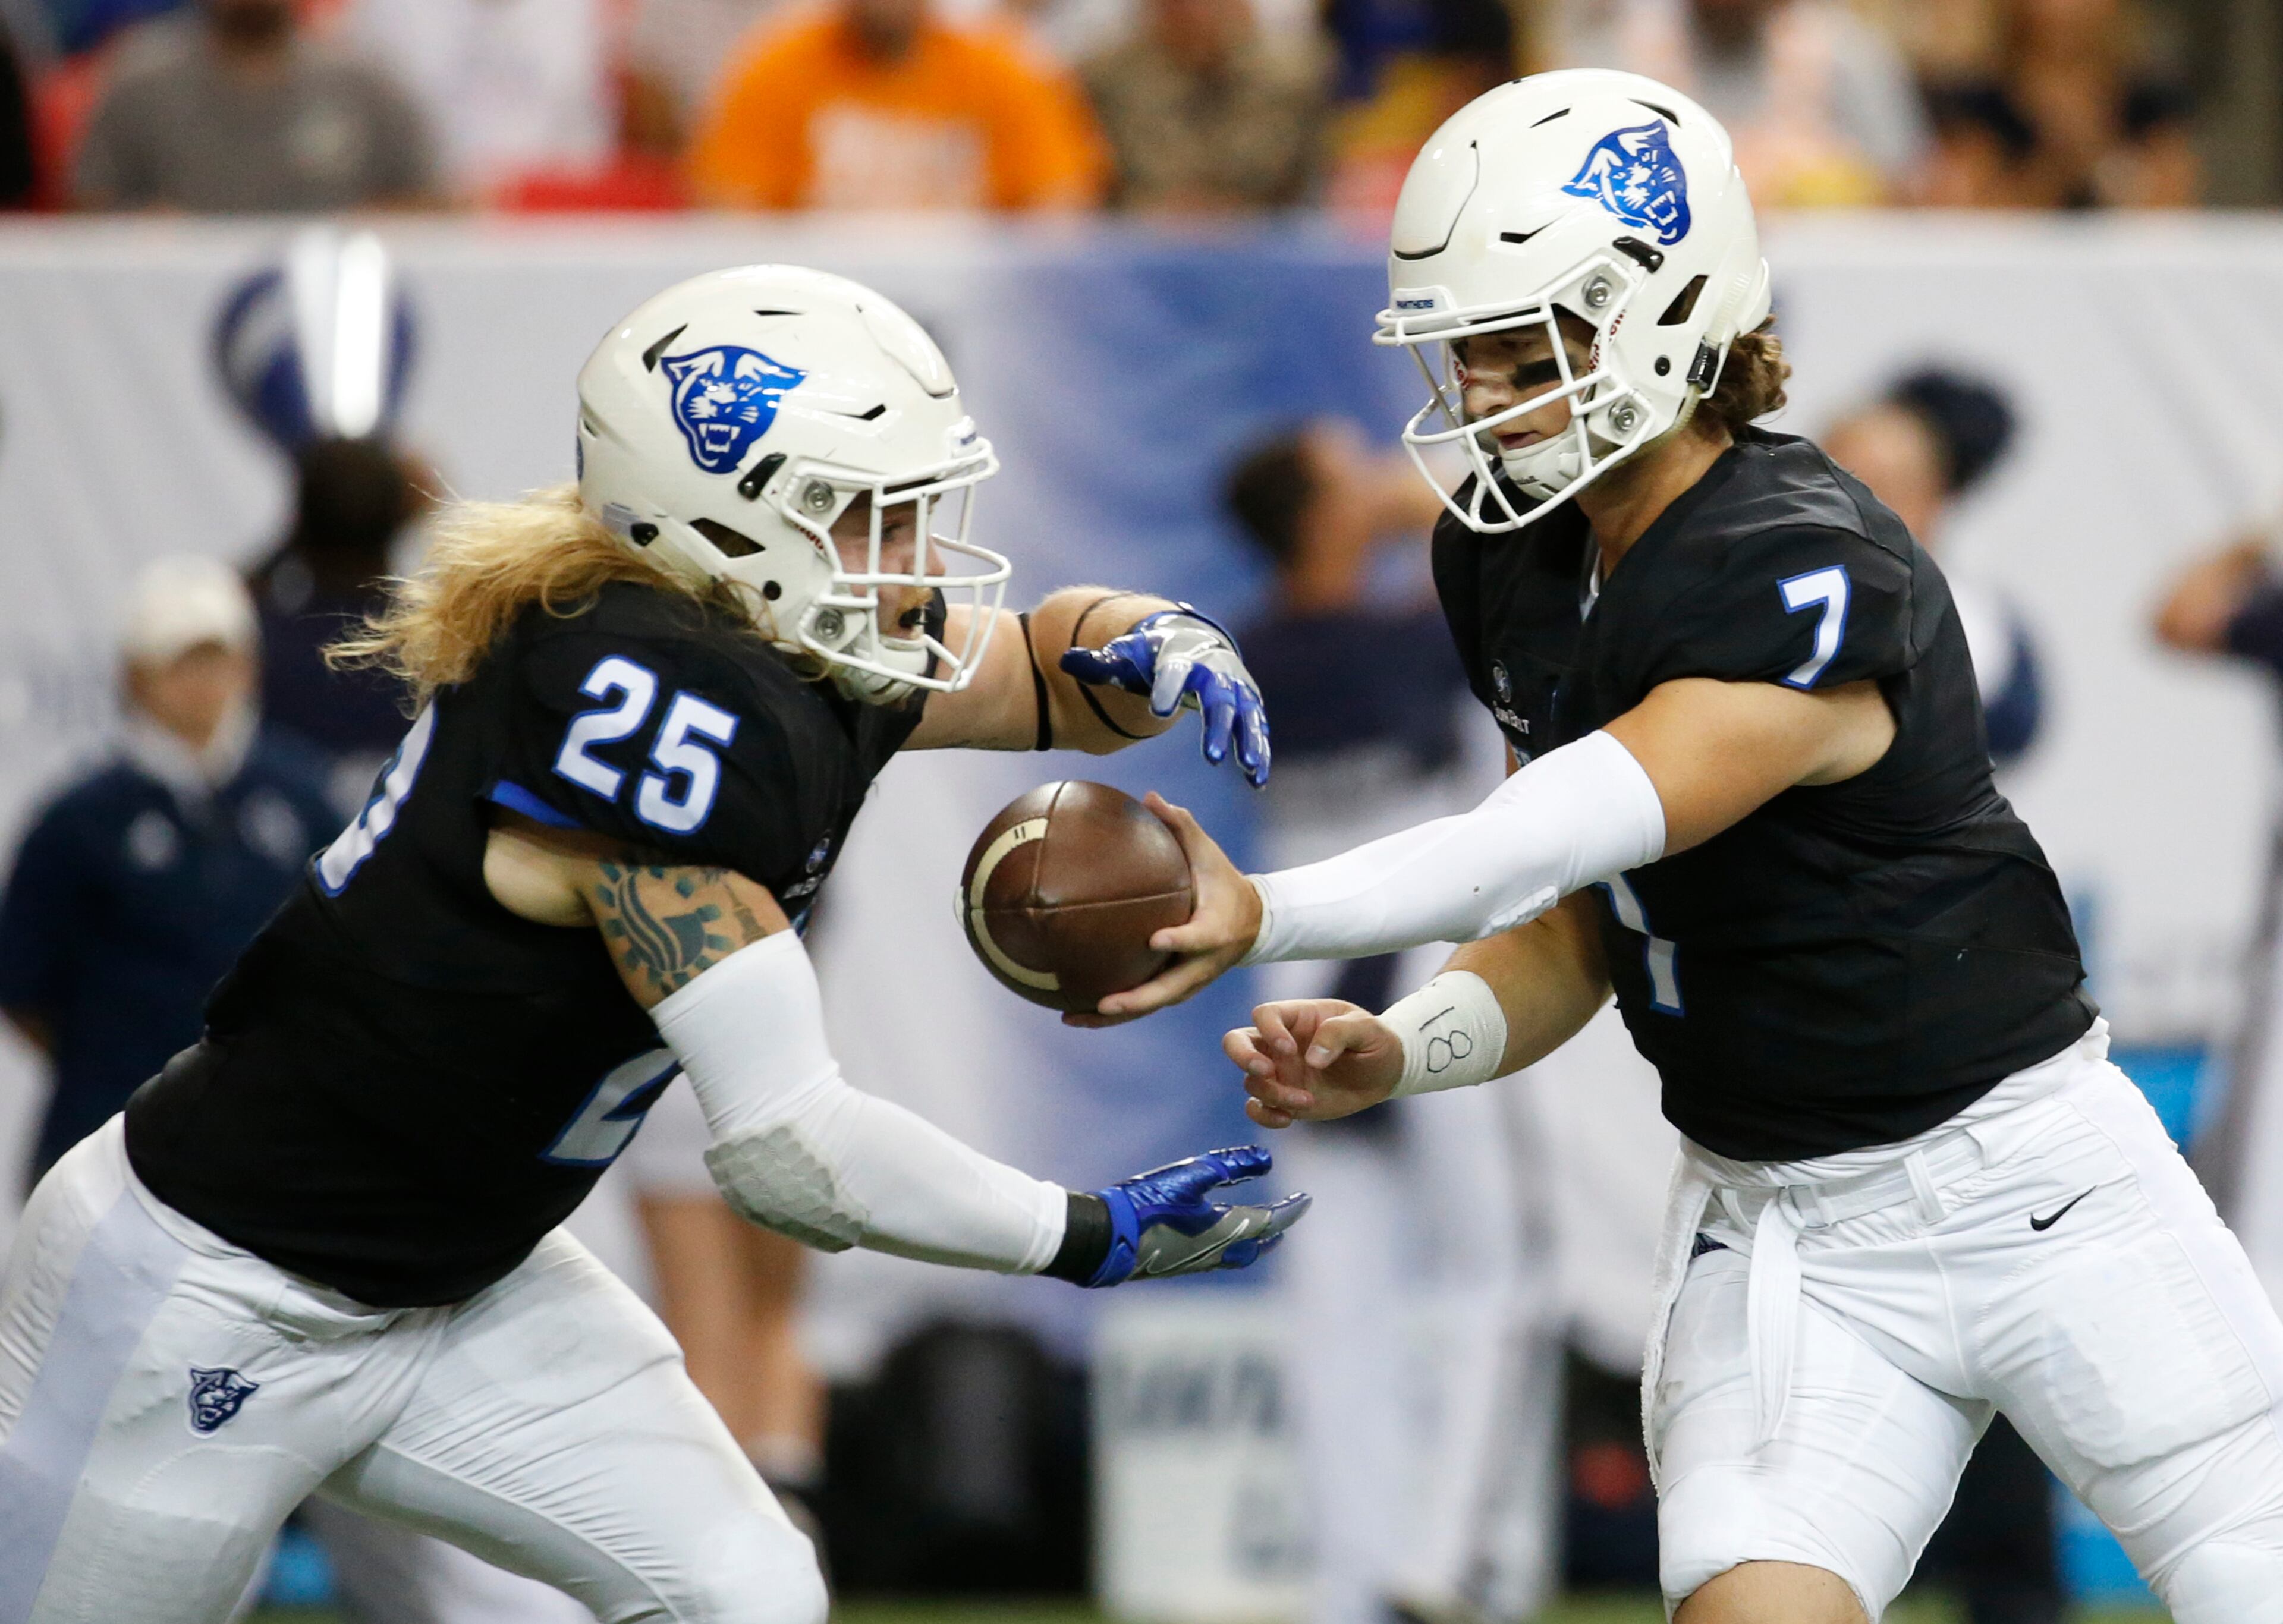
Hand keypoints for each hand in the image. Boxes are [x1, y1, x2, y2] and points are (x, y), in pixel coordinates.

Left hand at [1061, 606, 1271, 786]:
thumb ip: (1101, 665)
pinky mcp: (1249, 705)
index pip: (1174, 673)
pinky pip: (1257, 730)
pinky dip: (1259, 753)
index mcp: (1180, 659)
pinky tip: (1256, 781)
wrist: (1195, 643)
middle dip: (1217, 726)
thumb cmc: (1153, 658)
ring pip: (1246, 716)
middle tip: (1211, 758)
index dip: (1167, 689)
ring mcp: (1236, 689)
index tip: (1159, 709)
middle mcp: (1214, 673)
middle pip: (1218, 699)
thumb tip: (1067, 661)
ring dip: (1247, 742)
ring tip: (1246, 769)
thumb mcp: (1127, 657)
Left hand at [1067, 793, 1258, 1026]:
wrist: (1252, 923)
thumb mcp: (1209, 853)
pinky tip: (1074, 1011)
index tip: (1155, 939)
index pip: (1198, 939)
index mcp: (1214, 930)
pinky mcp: (1176, 990)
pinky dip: (1111, 1012)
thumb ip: (1182, 826)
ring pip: (1151, 1006)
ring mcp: (1189, 982)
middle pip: (1169, 990)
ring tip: (1072, 1016)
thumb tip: (1150, 796)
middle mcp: (1202, 964)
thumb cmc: (1223, 882)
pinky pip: (1143, 1004)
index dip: (1179, 942)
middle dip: (1136, 999)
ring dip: (1114, 1016)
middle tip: (1104, 1001)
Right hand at [1084, 1144, 1308, 1285]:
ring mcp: (1198, 1262)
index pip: (1270, 1221)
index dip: (1290, 1210)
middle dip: (1276, 1230)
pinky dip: (1234, 1248)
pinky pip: (1220, 1259)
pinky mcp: (1180, 1264)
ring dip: (1257, 1242)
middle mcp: (1218, 1252)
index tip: (1306, 1199)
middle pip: (1258, 1245)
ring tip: (1263, 1233)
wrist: (1107, 1240)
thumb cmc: (1148, 1204)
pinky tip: (1222, 1240)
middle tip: (1288, 1218)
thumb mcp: (1190, 1176)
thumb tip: (1267, 1159)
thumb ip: (1229, 1166)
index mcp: (1226, 1230)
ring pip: (1240, 1256)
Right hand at [1225, 999, 1404, 1128]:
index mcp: (1297, 1017)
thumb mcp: (1366, 1029)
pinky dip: (1263, 1115)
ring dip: (1273, 1093)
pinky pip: (1258, 1107)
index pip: (1264, 1015)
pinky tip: (1288, 1119)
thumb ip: (1338, 1034)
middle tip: (1266, 1071)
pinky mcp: (1285, 1098)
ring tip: (1307, 1100)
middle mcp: (1280, 1043)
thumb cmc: (1375, 1041)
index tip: (1290, 1049)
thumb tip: (1312, 1059)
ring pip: (1251, 1081)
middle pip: (1236, 1041)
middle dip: (1243, 1056)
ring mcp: (1280, 1072)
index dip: (1269, 1030)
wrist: (1385, 1072)